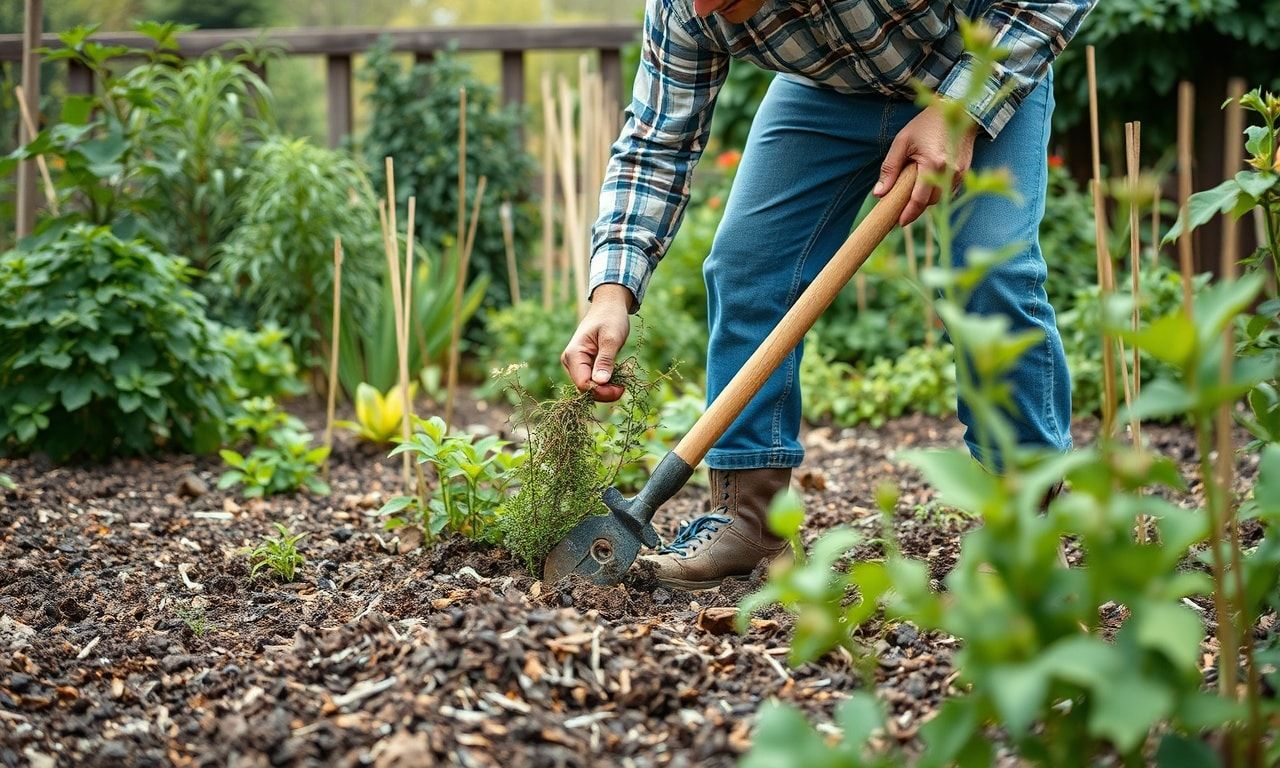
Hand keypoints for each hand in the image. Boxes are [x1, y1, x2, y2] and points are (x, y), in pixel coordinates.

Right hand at [561, 284, 632, 401]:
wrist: (609, 306)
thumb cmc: (611, 318)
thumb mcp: (611, 338)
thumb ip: (605, 360)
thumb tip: (600, 382)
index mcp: (573, 354)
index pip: (583, 384)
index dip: (601, 391)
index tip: (621, 389)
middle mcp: (571, 362)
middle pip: (585, 389)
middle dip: (604, 392)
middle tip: (623, 388)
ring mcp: (577, 364)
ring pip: (589, 387)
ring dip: (606, 389)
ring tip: (622, 383)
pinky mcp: (584, 365)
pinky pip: (593, 381)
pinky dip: (606, 384)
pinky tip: (617, 379)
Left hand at [873, 102, 978, 225]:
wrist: (958, 110)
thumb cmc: (927, 124)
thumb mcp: (902, 142)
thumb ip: (890, 168)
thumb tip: (879, 193)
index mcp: (934, 164)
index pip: (919, 199)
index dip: (909, 213)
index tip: (899, 222)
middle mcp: (950, 172)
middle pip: (931, 202)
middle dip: (917, 207)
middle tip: (901, 207)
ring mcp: (960, 173)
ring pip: (941, 197)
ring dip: (927, 199)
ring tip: (913, 193)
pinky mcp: (965, 171)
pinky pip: (949, 189)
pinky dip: (937, 190)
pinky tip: (927, 183)